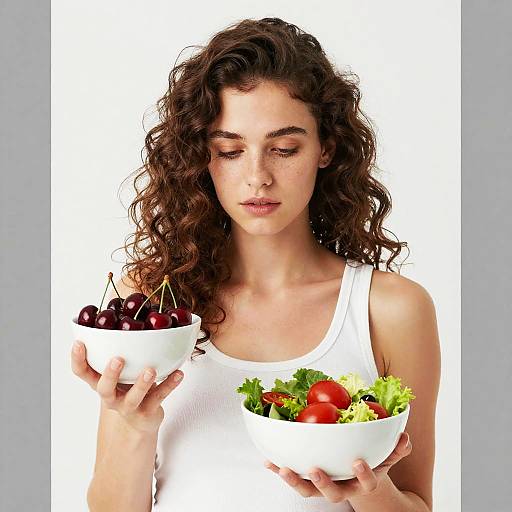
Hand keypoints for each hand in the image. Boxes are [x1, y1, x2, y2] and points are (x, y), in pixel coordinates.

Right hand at [70, 340, 183, 433]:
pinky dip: (170, 384)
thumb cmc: (128, 386)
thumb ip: (121, 349)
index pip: (82, 372)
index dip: (77, 359)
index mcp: (100, 382)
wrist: (139, 421)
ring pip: (133, 397)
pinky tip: (179, 373)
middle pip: (104, 388)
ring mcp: (129, 406)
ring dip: (142, 383)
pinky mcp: (147, 412)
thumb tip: (130, 310)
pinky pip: (159, 397)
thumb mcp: (120, 371)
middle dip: (110, 374)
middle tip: (118, 359)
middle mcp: (111, 396)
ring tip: (151, 370)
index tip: (79, 342)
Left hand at [264, 431, 411, 502]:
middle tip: (316, 471)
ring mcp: (322, 486)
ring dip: (294, 480)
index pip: (366, 483)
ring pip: (308, 490)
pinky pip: (292, 476)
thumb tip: (404, 437)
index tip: (358, 462)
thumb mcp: (385, 455)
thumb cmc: (369, 461)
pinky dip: (279, 469)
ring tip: (283, 469)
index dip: (363, 475)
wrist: (356, 477)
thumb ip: (395, 448)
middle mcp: (341, 488)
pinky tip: (267, 460)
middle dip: (323, 484)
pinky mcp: (306, 480)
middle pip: (332, 494)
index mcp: (361, 481)